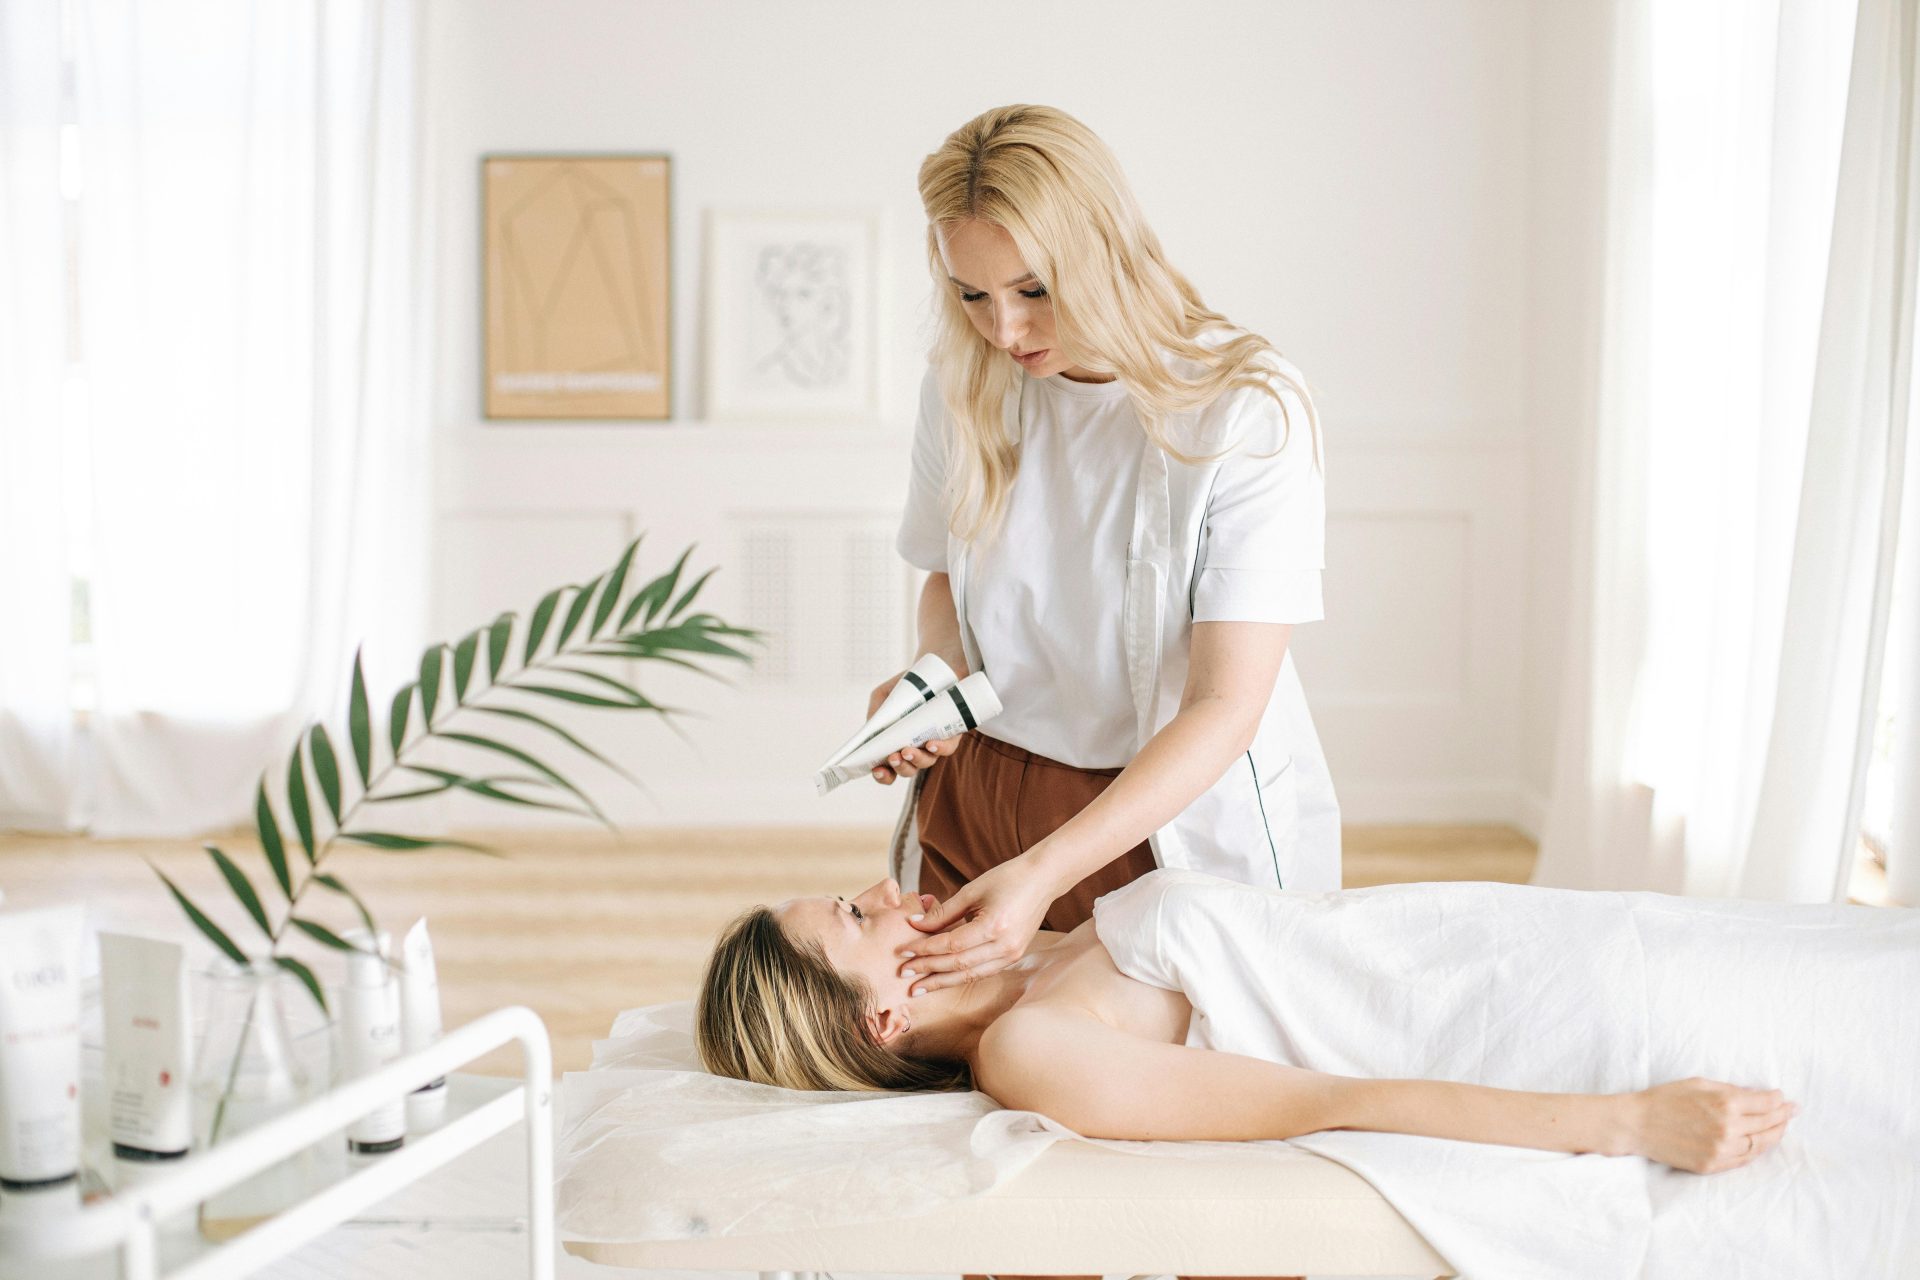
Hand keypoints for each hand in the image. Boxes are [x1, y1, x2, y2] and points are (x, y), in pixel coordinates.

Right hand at [864, 668, 967, 785]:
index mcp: (895, 744)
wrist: (931, 669)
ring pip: (927, 762)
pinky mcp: (951, 734)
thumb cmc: (905, 686)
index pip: (889, 770)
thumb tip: (870, 732)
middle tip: (893, 757)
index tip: (877, 771)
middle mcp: (915, 748)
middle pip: (908, 770)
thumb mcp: (883, 696)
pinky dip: (940, 748)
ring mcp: (933, 743)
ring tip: (907, 750)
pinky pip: (948, 748)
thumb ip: (875, 714)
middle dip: (900, 768)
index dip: (883, 775)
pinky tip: (931, 743)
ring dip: (916, 759)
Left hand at [898, 854, 1056, 993]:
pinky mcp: (1014, 956)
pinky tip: (942, 978)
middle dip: (928, 970)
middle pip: (959, 964)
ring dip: (942, 981)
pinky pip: (982, 972)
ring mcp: (1012, 954)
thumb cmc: (1008, 878)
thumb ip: (943, 912)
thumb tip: (915, 925)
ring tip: (918, 987)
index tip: (903, 952)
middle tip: (903, 974)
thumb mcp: (972, 890)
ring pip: (970, 974)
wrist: (1043, 879)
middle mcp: (1005, 946)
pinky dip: (960, 975)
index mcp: (994, 926)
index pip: (952, 945)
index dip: (925, 950)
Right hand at [1632, 1078, 1796, 1173]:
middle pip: (1768, 1124)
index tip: (1783, 1097)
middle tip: (1792, 1111)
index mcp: (1726, 1103)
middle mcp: (1729, 1128)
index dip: (1778, 1100)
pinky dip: (1757, 1150)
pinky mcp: (1713, 1165)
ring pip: (1761, 1145)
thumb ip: (1730, 1090)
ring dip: (1775, 1134)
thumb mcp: (1699, 1083)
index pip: (1766, 1103)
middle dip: (1783, 1116)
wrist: (1638, 1124)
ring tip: (1781, 1127)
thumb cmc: (1665, 1098)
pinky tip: (1761, 1142)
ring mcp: (1722, 1150)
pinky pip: (1745, 1159)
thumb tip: (1757, 1096)